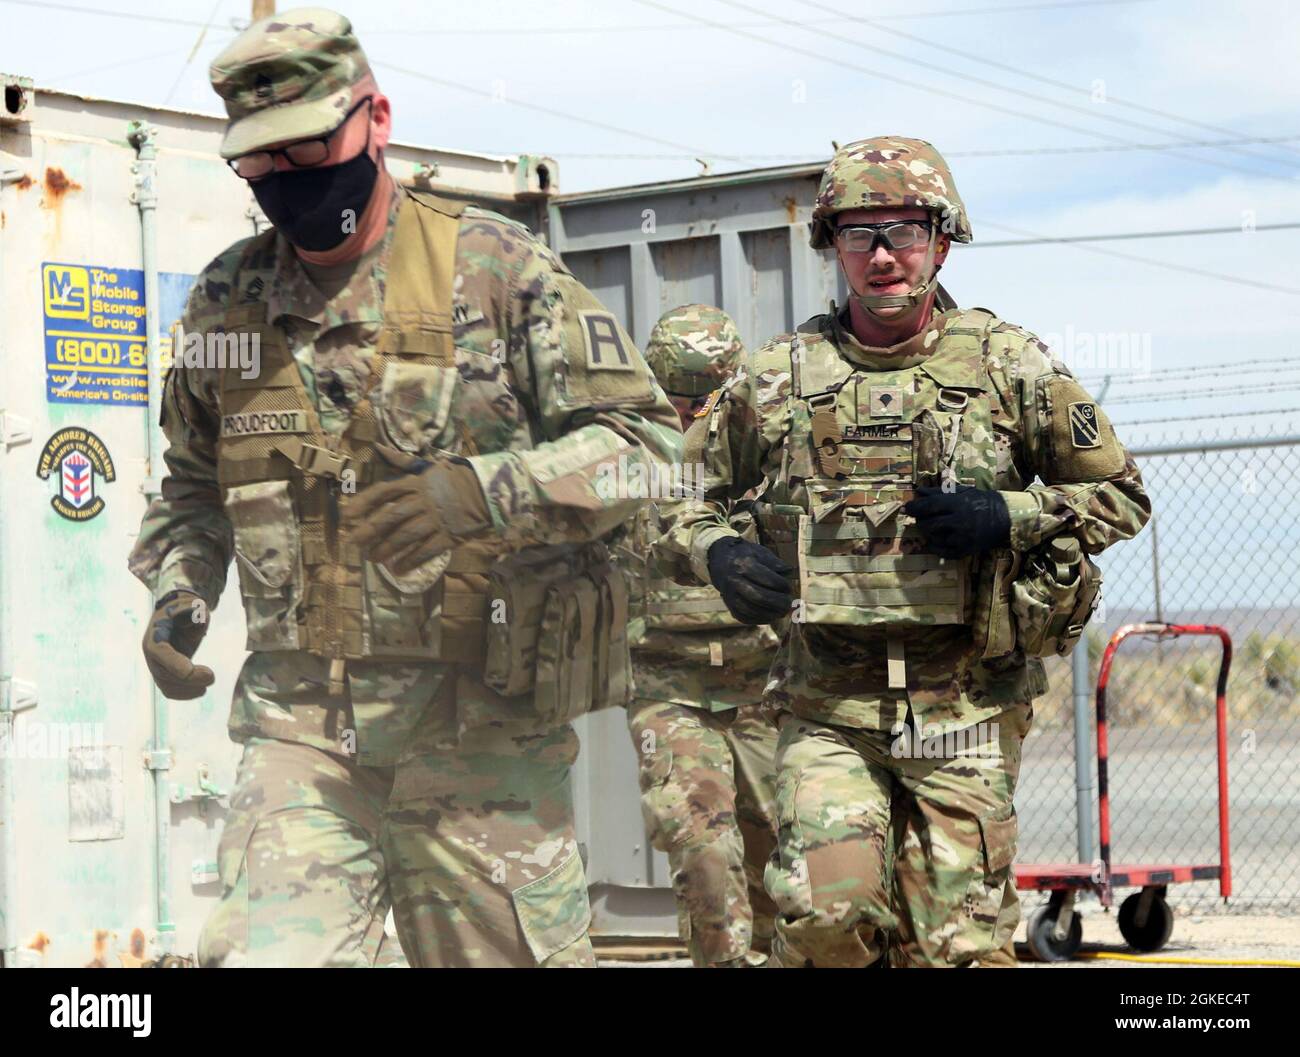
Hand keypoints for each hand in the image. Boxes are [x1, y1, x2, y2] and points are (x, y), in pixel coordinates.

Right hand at [143, 590, 213, 699]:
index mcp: (155, 634)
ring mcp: (156, 663)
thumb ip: (195, 610)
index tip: (193, 671)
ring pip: (166, 684)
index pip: (160, 653)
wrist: (179, 613)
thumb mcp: (192, 605)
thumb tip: (199, 616)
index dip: (174, 664)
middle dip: (188, 679)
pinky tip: (200, 691)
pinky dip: (183, 693)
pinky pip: (169, 688)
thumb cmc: (187, 608)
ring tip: (207, 685)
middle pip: (164, 673)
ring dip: (186, 690)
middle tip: (212, 677)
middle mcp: (151, 652)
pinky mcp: (164, 671)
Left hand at [346, 448, 489, 573]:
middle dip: (370, 531)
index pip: (384, 491)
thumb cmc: (453, 479)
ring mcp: (436, 519)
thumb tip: (378, 447)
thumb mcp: (428, 466)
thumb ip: (401, 461)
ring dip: (387, 548)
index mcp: (415, 482)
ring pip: (405, 536)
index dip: (363, 503)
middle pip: (391, 516)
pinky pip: (426, 550)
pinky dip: (411, 561)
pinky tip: (398, 570)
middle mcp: (423, 501)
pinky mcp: (448, 535)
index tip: (346, 516)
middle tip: (353, 543)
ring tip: (374, 558)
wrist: (486, 492)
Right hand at [706, 537, 792, 624]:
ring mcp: (729, 594)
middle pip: (759, 597)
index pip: (767, 579)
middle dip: (777, 602)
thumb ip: (774, 562)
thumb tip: (789, 571)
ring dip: (770, 614)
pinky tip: (770, 617)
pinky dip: (759, 620)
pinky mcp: (729, 605)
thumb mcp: (760, 552)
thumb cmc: (746, 556)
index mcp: (743, 565)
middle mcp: (734, 581)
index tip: (788, 587)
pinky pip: (744, 617)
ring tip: (782, 612)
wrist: (721, 560)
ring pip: (751, 610)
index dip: (782, 585)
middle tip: (788, 603)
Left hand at [903, 484, 1009, 557]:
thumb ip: (938, 492)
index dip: (914, 507)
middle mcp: (960, 521)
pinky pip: (943, 552)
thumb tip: (917, 491)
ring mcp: (963, 537)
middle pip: (929, 524)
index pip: (929, 506)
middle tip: (919, 519)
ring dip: (927, 534)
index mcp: (958, 504)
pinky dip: (934, 548)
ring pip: (934, 539)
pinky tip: (932, 542)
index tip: (906, 508)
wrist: (1004, 518)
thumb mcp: (962, 492)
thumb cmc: (980, 501)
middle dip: (920, 522)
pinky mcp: (966, 549)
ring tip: (930, 527)